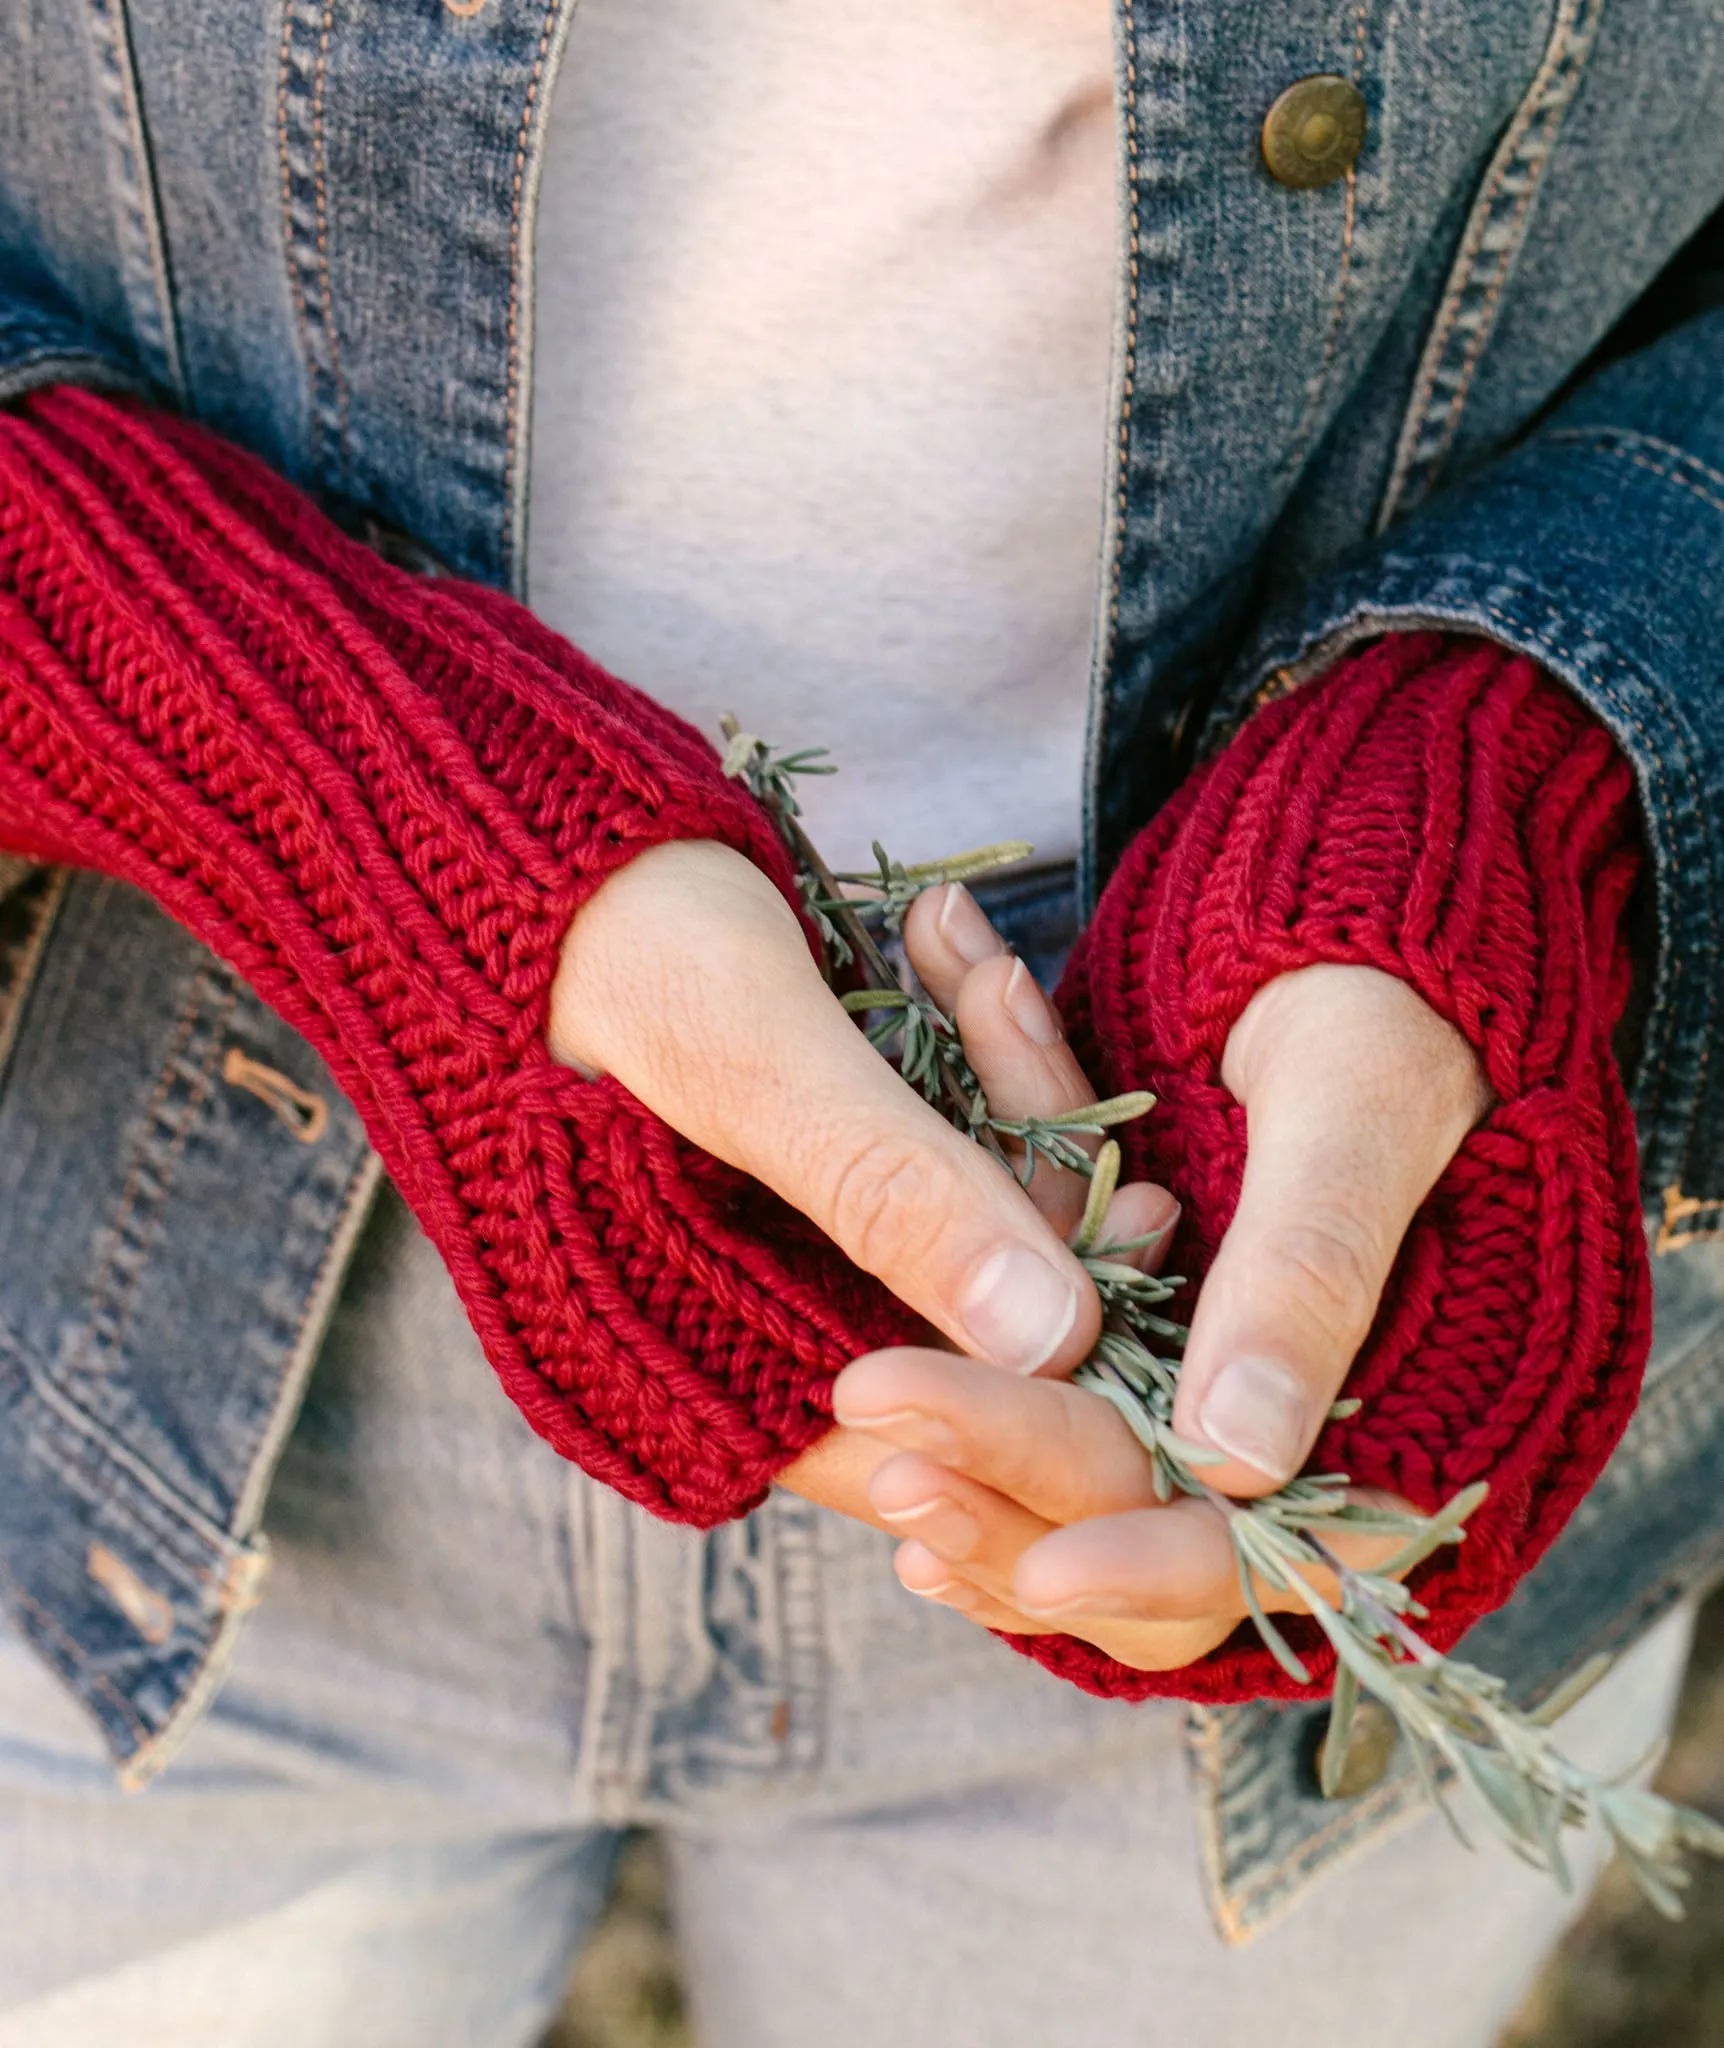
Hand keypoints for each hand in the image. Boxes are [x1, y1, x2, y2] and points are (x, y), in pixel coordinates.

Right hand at [551, 844, 1176, 1536]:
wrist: (483, 833)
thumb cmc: (577, 936)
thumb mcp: (742, 1054)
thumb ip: (888, 1190)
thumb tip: (1058, 1338)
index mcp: (676, 1357)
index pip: (908, 1437)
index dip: (1049, 1369)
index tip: (1144, 1223)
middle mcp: (724, 1328)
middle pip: (950, 1332)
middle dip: (1038, 1199)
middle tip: (1104, 1103)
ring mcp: (759, 1248)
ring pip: (945, 1229)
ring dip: (996, 1098)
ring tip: (975, 956)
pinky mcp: (788, 1168)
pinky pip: (913, 1150)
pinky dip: (949, 1059)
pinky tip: (944, 942)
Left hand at [832, 959, 1491, 1668]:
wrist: (1354, 950)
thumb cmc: (1388, 1006)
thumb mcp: (1357, 1107)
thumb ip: (1307, 1269)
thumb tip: (1237, 1461)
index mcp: (1400, 1413)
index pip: (1271, 1552)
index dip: (1159, 1570)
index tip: (1044, 1569)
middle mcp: (1289, 1429)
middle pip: (1144, 1525)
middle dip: (1011, 1483)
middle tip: (881, 1413)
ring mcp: (1196, 1390)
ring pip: (1074, 1489)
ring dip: (971, 1463)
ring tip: (857, 1424)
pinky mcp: (1124, 1339)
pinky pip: (1038, 1404)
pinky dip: (965, 1408)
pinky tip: (868, 1432)